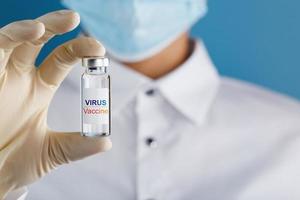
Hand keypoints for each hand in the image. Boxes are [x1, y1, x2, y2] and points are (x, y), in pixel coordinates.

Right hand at [0, 10, 111, 198]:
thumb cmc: (13, 162)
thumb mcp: (51, 152)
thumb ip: (77, 146)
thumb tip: (106, 143)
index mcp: (39, 88)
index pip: (60, 58)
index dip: (78, 49)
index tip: (98, 49)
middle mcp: (18, 77)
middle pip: (37, 40)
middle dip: (53, 26)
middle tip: (72, 18)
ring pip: (10, 40)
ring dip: (25, 29)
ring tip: (41, 28)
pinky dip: (3, 41)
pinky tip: (24, 35)